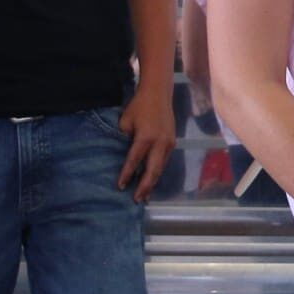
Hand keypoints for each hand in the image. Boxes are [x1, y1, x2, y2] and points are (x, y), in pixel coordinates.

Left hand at [114, 87, 175, 202]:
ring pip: (160, 168)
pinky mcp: (172, 143)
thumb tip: (121, 155)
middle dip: (145, 187)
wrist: (158, 93)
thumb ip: (124, 139)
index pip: (134, 161)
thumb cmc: (138, 106)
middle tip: (137, 200)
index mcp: (146, 137)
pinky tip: (151, 180)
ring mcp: (168, 144)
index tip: (121, 187)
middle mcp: (160, 143)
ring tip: (144, 196)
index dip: (127, 174)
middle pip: (153, 171)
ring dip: (152, 182)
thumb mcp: (125, 122)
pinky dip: (157, 172)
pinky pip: (164, 162)